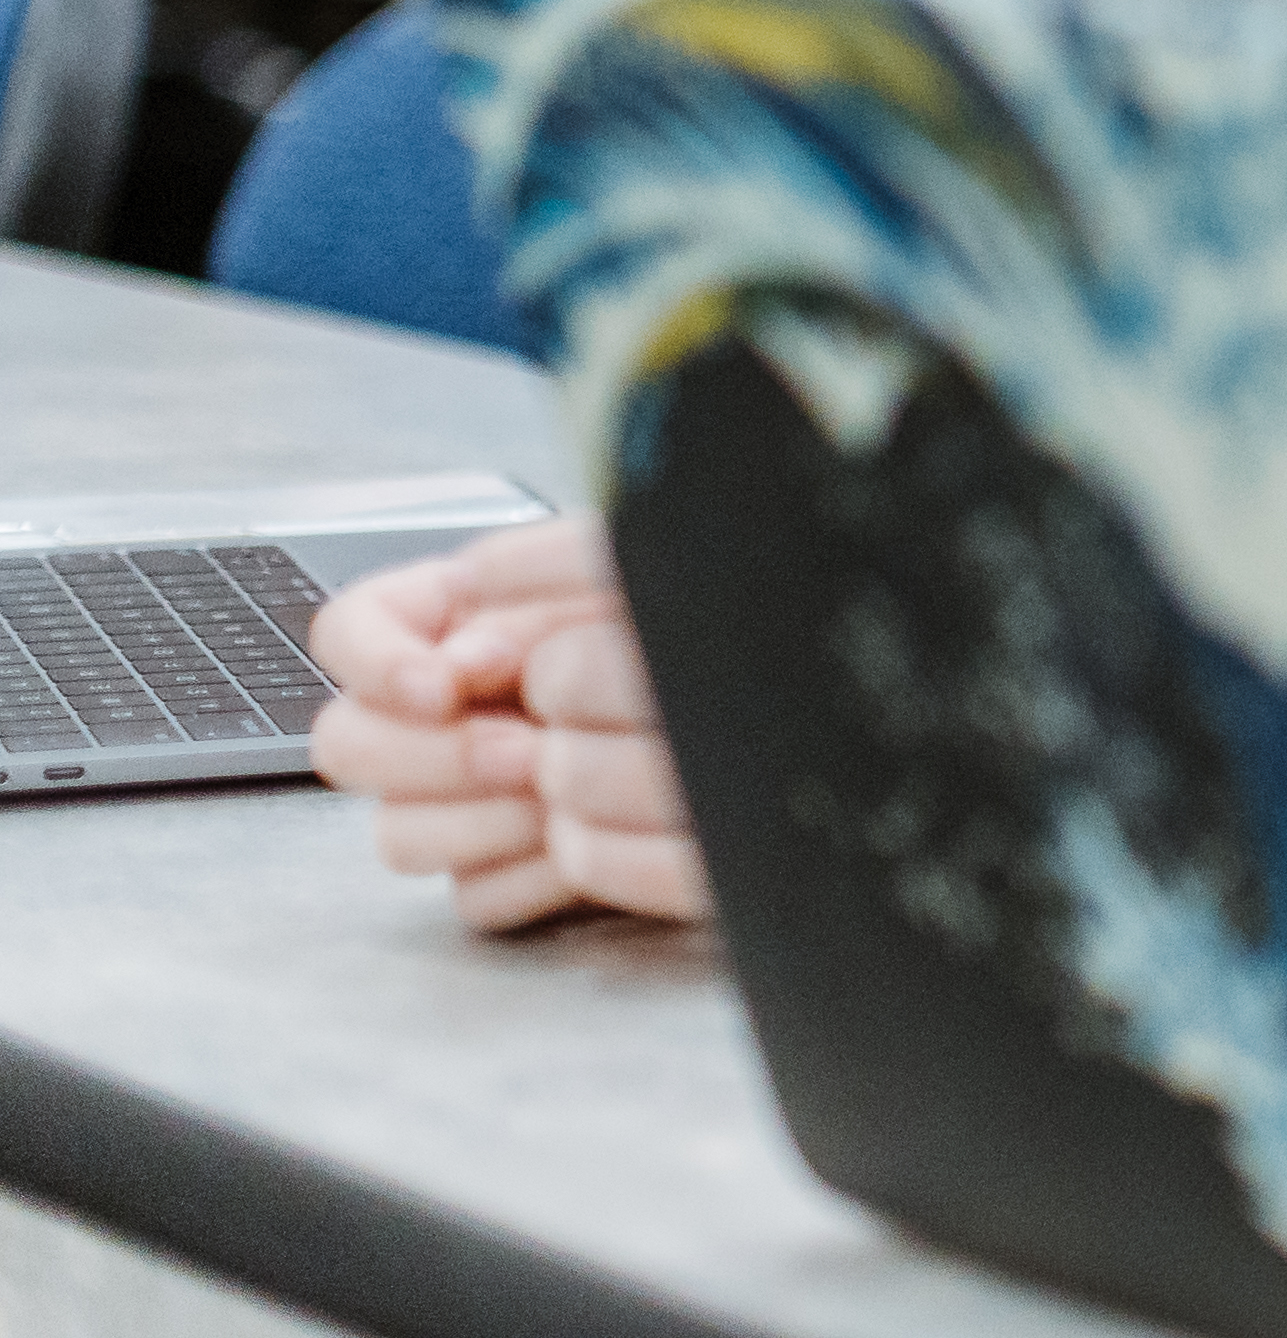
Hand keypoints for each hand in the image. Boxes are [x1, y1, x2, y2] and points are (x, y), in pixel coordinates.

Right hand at [305, 517, 712, 932]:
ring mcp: (466, 797)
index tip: (445, 683)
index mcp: (452, 623)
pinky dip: (525, 874)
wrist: (765, 701)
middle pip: (347, 744)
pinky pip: (472, 893)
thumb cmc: (686, 619)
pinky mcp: (509, 867)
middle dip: (431, 753)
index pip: (347, 631)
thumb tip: (465, 630)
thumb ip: (539, 572)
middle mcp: (444, 713)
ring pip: (397, 833)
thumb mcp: (622, 566)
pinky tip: (579, 843)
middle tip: (525, 749)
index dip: (375, 661)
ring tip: (559, 790)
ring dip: (475, 818)